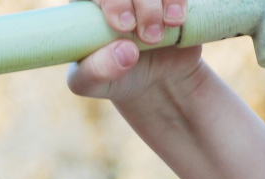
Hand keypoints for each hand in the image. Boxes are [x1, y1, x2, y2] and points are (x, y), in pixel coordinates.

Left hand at [66, 0, 204, 105]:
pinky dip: (177, 0)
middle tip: (148, 37)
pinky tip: (177, 20)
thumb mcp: (93, 84)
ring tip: (162, 33)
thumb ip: (96, 71)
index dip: (112, 1)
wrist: (156, 81)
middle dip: (141, 5)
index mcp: (87, 7)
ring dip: (160, 3)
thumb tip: (125, 51)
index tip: (125, 26)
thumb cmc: (114, 77)